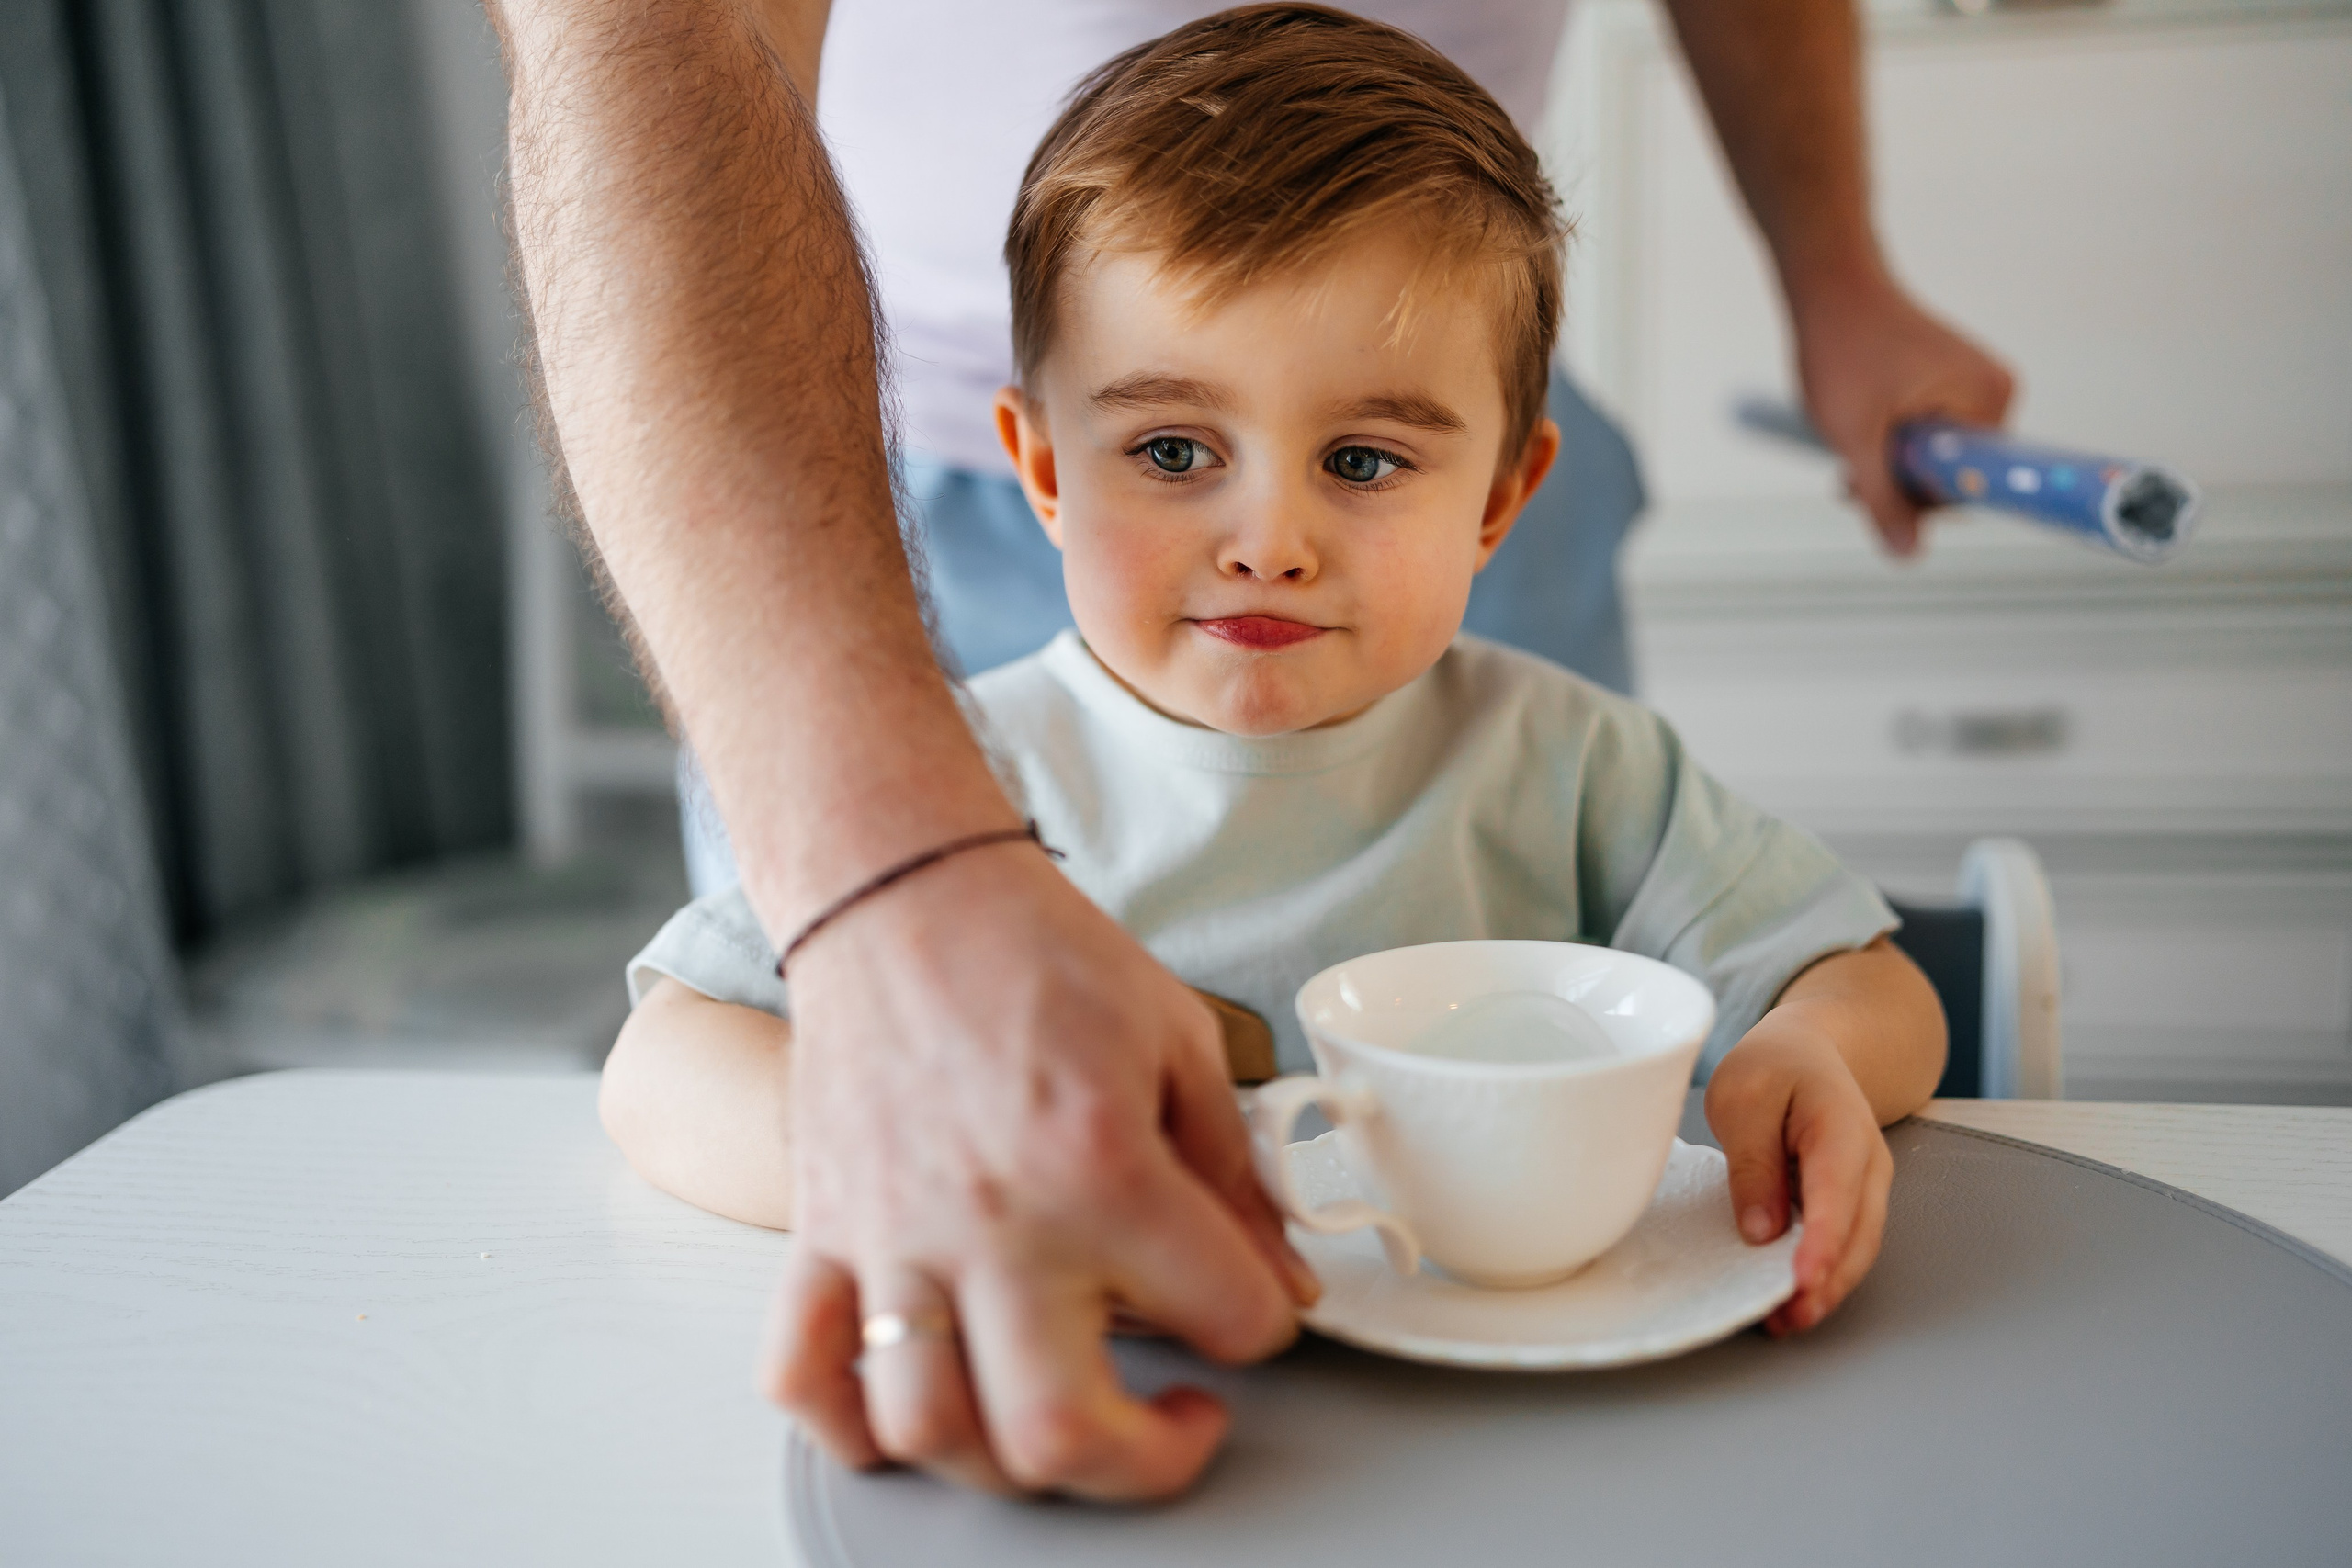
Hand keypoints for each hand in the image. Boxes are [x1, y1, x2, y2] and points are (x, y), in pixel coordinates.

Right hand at [761, 843, 1315, 1499]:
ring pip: (931, 1430)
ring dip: (1008, 1462)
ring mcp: (893, 1237)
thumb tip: (1277, 1278)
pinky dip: (854, 1424)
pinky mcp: (823, 1235)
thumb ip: (1236, 1174)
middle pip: (1059, 1431)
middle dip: (1148, 1462)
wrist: (903, 894)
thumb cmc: (1034, 952)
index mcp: (1097, 1164)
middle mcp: (991, 1221)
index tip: (1254, 1308)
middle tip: (1179, 1424)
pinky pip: (806, 1373)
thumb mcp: (1180, 1042)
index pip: (1222, 1315)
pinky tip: (922, 1409)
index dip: (1263, 1324)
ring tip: (1059, 1419)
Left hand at [1704, 1026, 1893, 1335]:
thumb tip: (1761, 1231)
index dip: (1821, 1242)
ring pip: (1858, 1248)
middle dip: (1827, 1282)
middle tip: (1785, 1317)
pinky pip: (1846, 1244)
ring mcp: (1866, 1185)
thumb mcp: (1743, 1100)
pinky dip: (1825, 1274)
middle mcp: (1867, 1163)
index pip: (1836, 1193)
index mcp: (1840, 1127)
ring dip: (1827, 1288)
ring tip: (1784, 1321)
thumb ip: (1753, 1164)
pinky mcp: (1852, 1202)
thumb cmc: (1774, 1067)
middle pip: (1859, 1233)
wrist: (1808, 1049)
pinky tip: (1793, 1298)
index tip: (1801, 1280)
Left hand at [1792, 275, 2014, 556]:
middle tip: (1849, 477)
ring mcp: (1977, 388)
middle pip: (1956, 477)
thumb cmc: (1842, 350)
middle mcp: (1997, 393)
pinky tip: (1862, 437)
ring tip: (1849, 454)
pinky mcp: (1955, 386)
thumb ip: (1883, 500)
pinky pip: (1934, 438)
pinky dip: (1896, 447)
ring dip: (1892, 469)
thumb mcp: (1856, 437)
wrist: (1830, 285)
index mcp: (1989, 401)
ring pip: (1937, 461)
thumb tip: (1908, 557)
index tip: (1879, 494)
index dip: (1925, 503)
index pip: (1974, 487)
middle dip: (1900, 486)